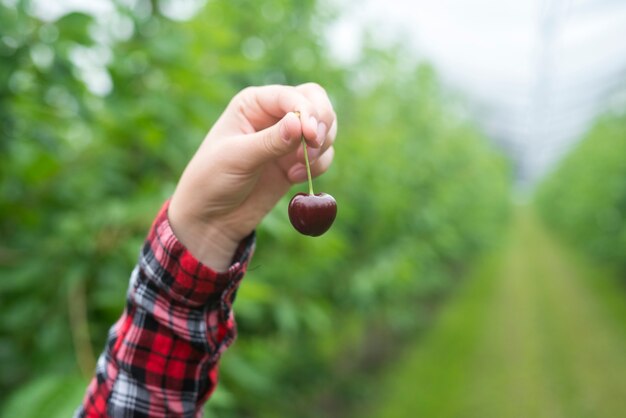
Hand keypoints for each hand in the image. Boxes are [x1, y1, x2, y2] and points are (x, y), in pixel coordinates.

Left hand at [168, 83, 336, 270]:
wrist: (211, 217)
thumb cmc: (212, 179)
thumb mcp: (238, 158)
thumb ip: (270, 141)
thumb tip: (299, 123)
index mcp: (254, 104)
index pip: (292, 96)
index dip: (308, 112)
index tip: (310, 135)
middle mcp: (273, 116)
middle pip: (316, 103)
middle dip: (322, 124)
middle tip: (315, 146)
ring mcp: (287, 139)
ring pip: (325, 129)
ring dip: (321, 148)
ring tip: (299, 169)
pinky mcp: (296, 162)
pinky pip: (322, 156)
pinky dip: (318, 166)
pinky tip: (294, 178)